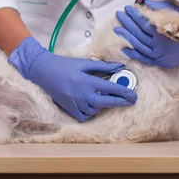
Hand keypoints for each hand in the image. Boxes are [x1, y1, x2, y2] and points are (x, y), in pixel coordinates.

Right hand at [7, 36, 137, 121]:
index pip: (110, 88)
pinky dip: (91, 112)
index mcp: (87, 82)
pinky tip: (93, 104)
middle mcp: (82, 95)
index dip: (123, 92)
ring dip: (104, 105)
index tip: (134, 95)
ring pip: (96, 110)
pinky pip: (85, 116)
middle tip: (130, 100)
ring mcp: (76, 104)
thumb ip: (103, 67)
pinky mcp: (70, 110)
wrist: (44, 72)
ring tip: (107, 97)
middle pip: (106, 102)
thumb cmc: (65, 65)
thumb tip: (120, 67)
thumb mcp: (84, 63)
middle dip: (120, 101)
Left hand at [114, 0, 178, 67]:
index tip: (128, 8)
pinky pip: (144, 58)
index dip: (134, 14)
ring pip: (138, 45)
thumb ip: (160, 7)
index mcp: (161, 30)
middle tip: (120, 15)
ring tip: (118, 29)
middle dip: (127, 22)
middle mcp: (158, 44)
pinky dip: (134, 54)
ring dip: (127, 36)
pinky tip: (125, 48)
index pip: (142, 21)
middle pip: (137, 32)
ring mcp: (158, 54)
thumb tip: (146, 2)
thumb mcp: (176, 13)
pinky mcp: (160, 61)